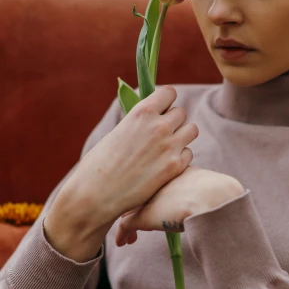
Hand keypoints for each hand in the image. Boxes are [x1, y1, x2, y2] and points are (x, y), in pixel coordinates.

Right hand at [63, 86, 198, 228]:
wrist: (96, 195)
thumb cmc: (99, 165)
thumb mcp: (117, 132)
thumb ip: (138, 123)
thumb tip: (152, 117)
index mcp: (141, 113)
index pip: (169, 93)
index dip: (166, 101)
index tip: (161, 109)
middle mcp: (159, 126)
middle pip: (181, 112)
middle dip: (173, 121)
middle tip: (161, 135)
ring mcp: (169, 147)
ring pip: (192, 130)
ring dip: (182, 136)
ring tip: (167, 147)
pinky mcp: (175, 167)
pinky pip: (189, 153)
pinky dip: (180, 158)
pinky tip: (166, 165)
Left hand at [114, 165, 244, 245]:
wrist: (214, 200)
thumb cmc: (220, 195)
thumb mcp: (211, 186)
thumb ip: (205, 190)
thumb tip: (214, 201)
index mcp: (170, 169)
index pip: (152, 179)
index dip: (147, 192)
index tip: (147, 201)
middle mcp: (155, 180)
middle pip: (135, 190)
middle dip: (130, 205)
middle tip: (129, 215)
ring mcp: (147, 197)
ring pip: (127, 207)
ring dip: (126, 220)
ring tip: (128, 236)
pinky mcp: (144, 214)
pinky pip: (126, 224)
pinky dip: (123, 234)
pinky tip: (123, 243)